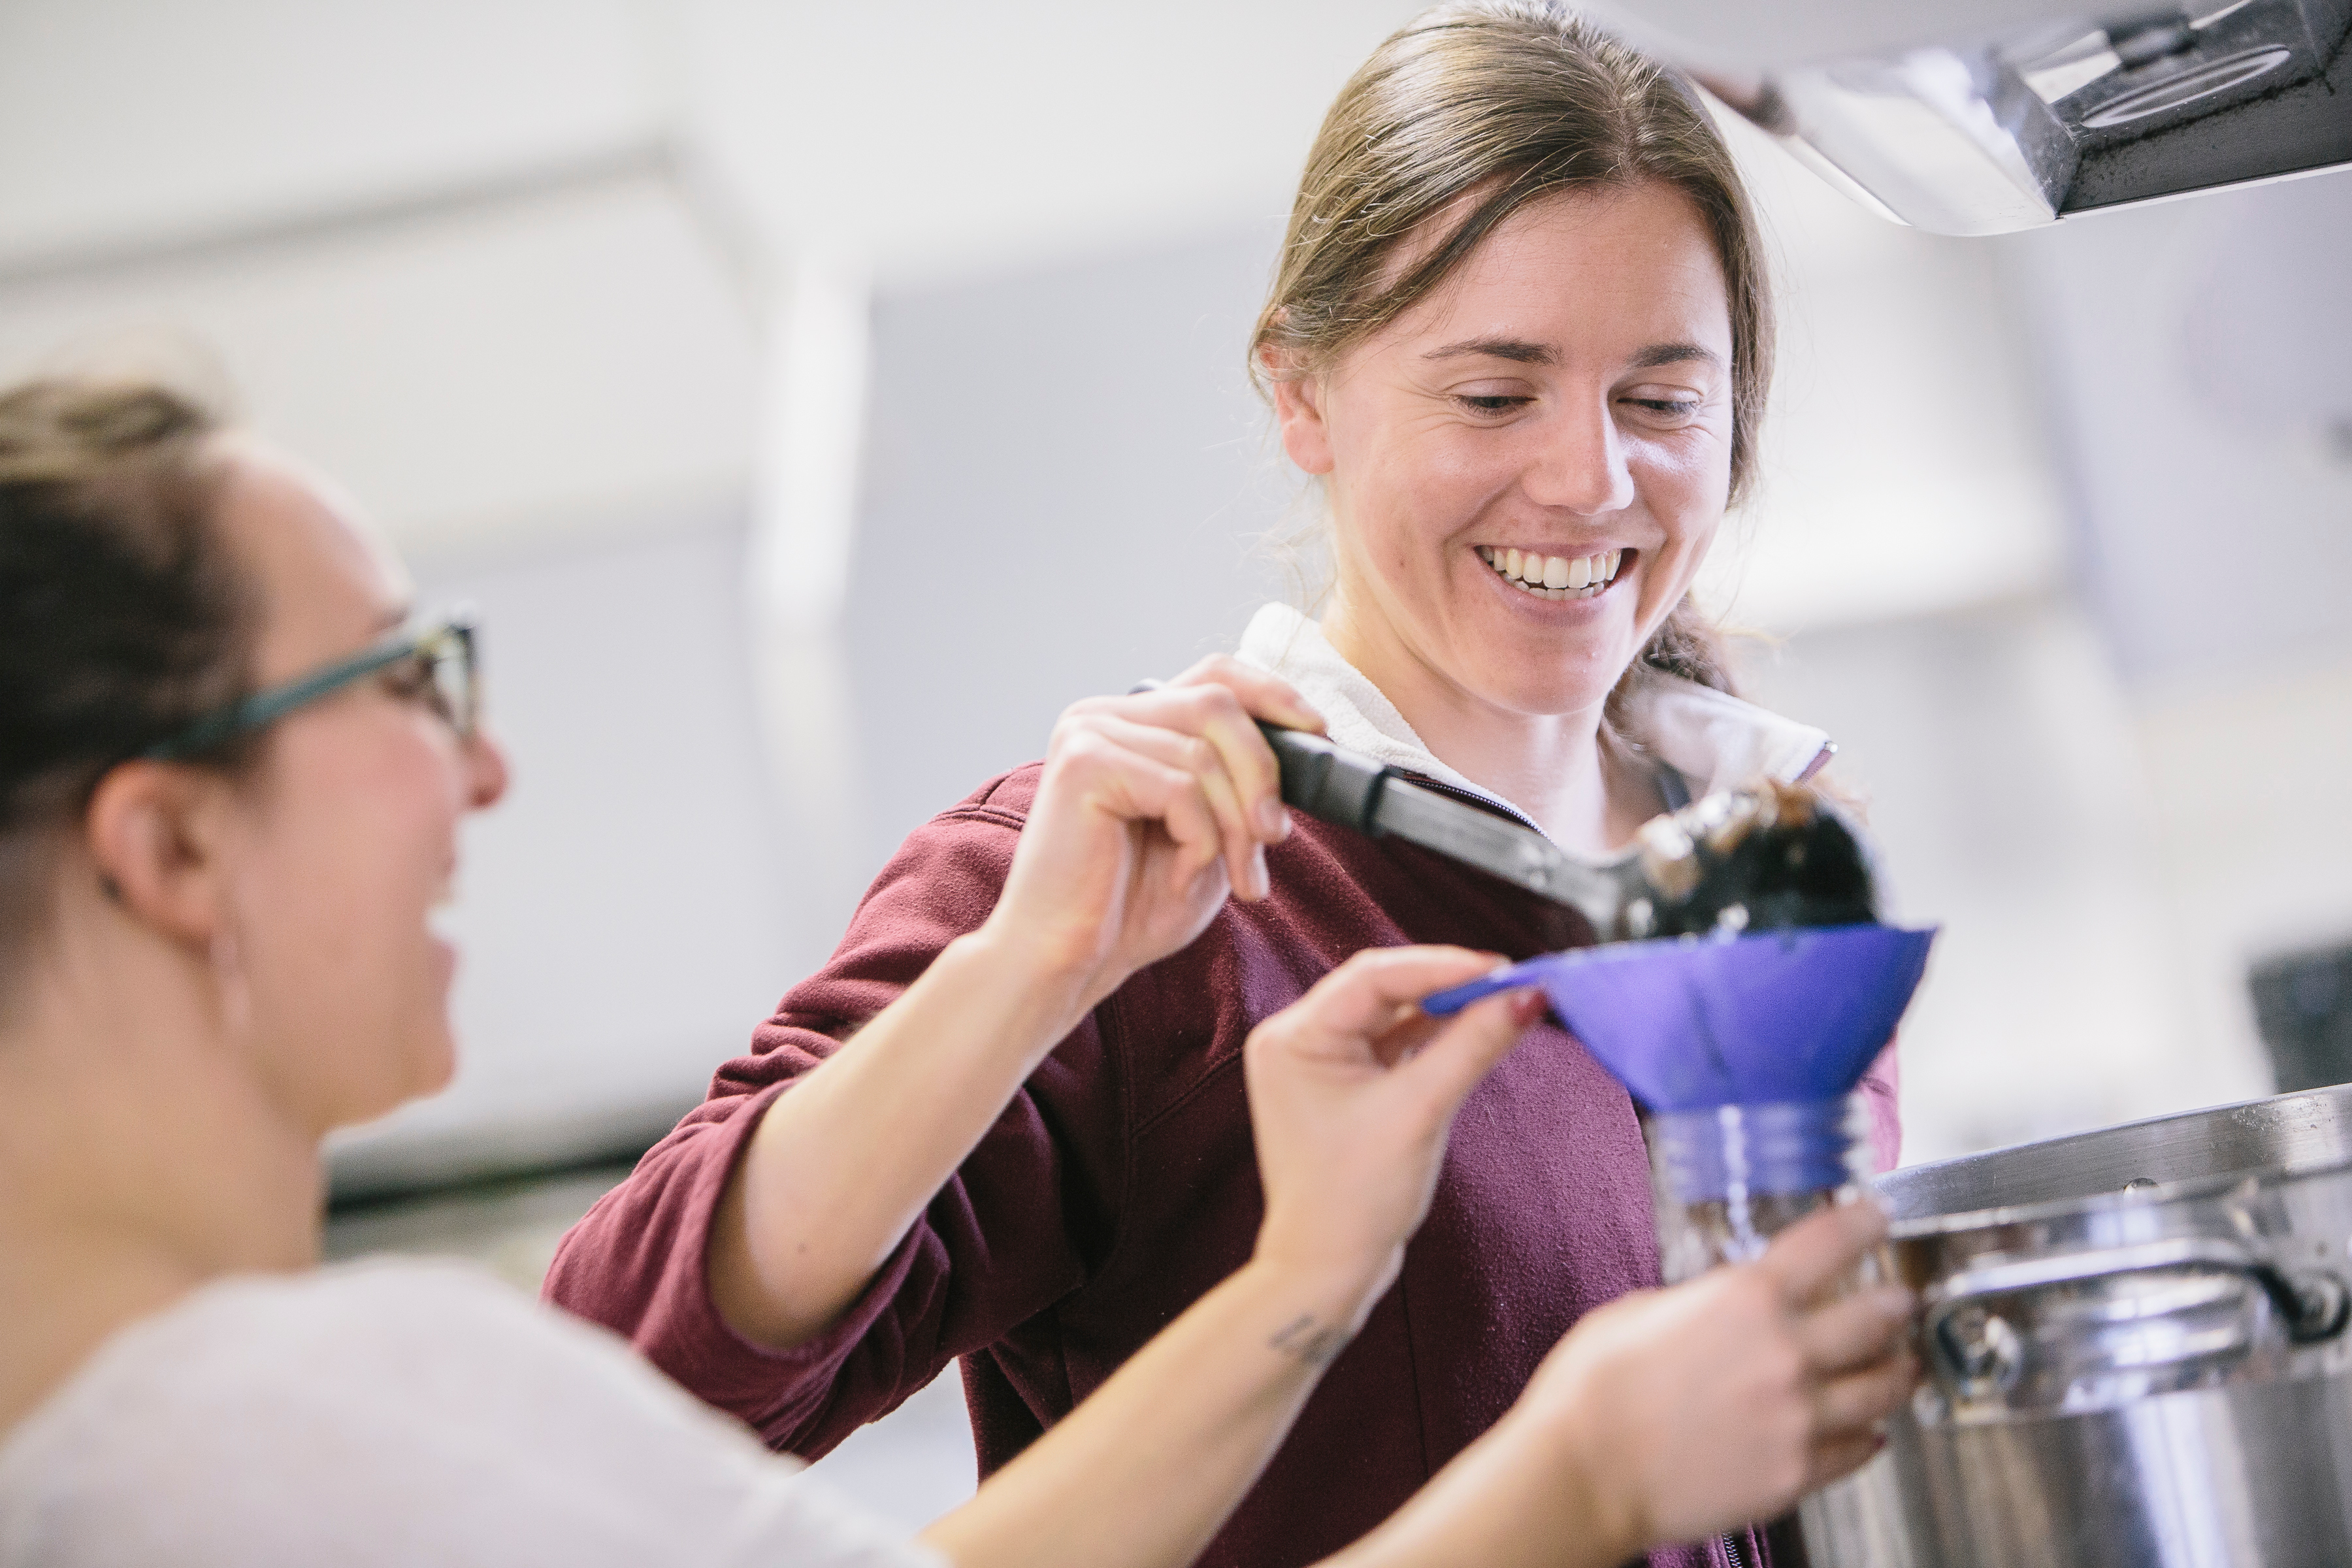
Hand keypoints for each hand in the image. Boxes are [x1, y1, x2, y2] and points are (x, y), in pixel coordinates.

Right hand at [981, 655, 1323, 1011]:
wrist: (1069, 961)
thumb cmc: (1131, 907)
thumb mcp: (1209, 835)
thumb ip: (1240, 788)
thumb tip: (1304, 745)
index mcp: (1131, 723)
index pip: (1213, 675)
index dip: (1272, 693)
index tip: (1316, 732)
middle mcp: (1103, 715)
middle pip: (1217, 704)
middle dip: (1262, 775)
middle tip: (1274, 839)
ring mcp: (1089, 734)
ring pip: (1205, 754)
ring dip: (1237, 825)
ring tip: (1238, 877)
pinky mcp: (1083, 765)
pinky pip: (1180, 788)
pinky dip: (1201, 840)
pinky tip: (1182, 875)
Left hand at [1246, 948, 1543, 1313]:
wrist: (1328, 1269)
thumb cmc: (1355, 1200)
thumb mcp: (1421, 1112)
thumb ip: (1473, 1046)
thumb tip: (1527, 996)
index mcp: (1294, 1039)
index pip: (1374, 977)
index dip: (1442, 966)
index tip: (1501, 969)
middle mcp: (1297, 1040)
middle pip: (1383, 988)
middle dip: (1448, 984)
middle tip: (1511, 981)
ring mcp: (1318, 1062)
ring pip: (1392, 1014)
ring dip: (1445, 1009)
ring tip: (1503, 1002)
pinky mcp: (1342, 1083)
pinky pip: (1392, 1043)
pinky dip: (1432, 1038)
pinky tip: (1474, 1030)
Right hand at [1536, 1200, 1917, 1553]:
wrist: (1585, 1470)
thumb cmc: (1596, 1391)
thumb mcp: (1642, 1310)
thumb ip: (1702, 1304)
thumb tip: (1719, 1310)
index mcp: (1746, 1298)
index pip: (1830, 1244)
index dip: (1863, 1223)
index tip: (1876, 1216)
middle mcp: (1786, 1353)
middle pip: (1876, 1319)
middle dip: (1896, 1306)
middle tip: (1903, 1302)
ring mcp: (1798, 1417)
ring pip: (1880, 1389)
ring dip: (1896, 1373)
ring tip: (1902, 1367)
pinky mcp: (1795, 1474)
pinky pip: (1855, 1451)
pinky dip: (1867, 1438)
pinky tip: (1868, 1433)